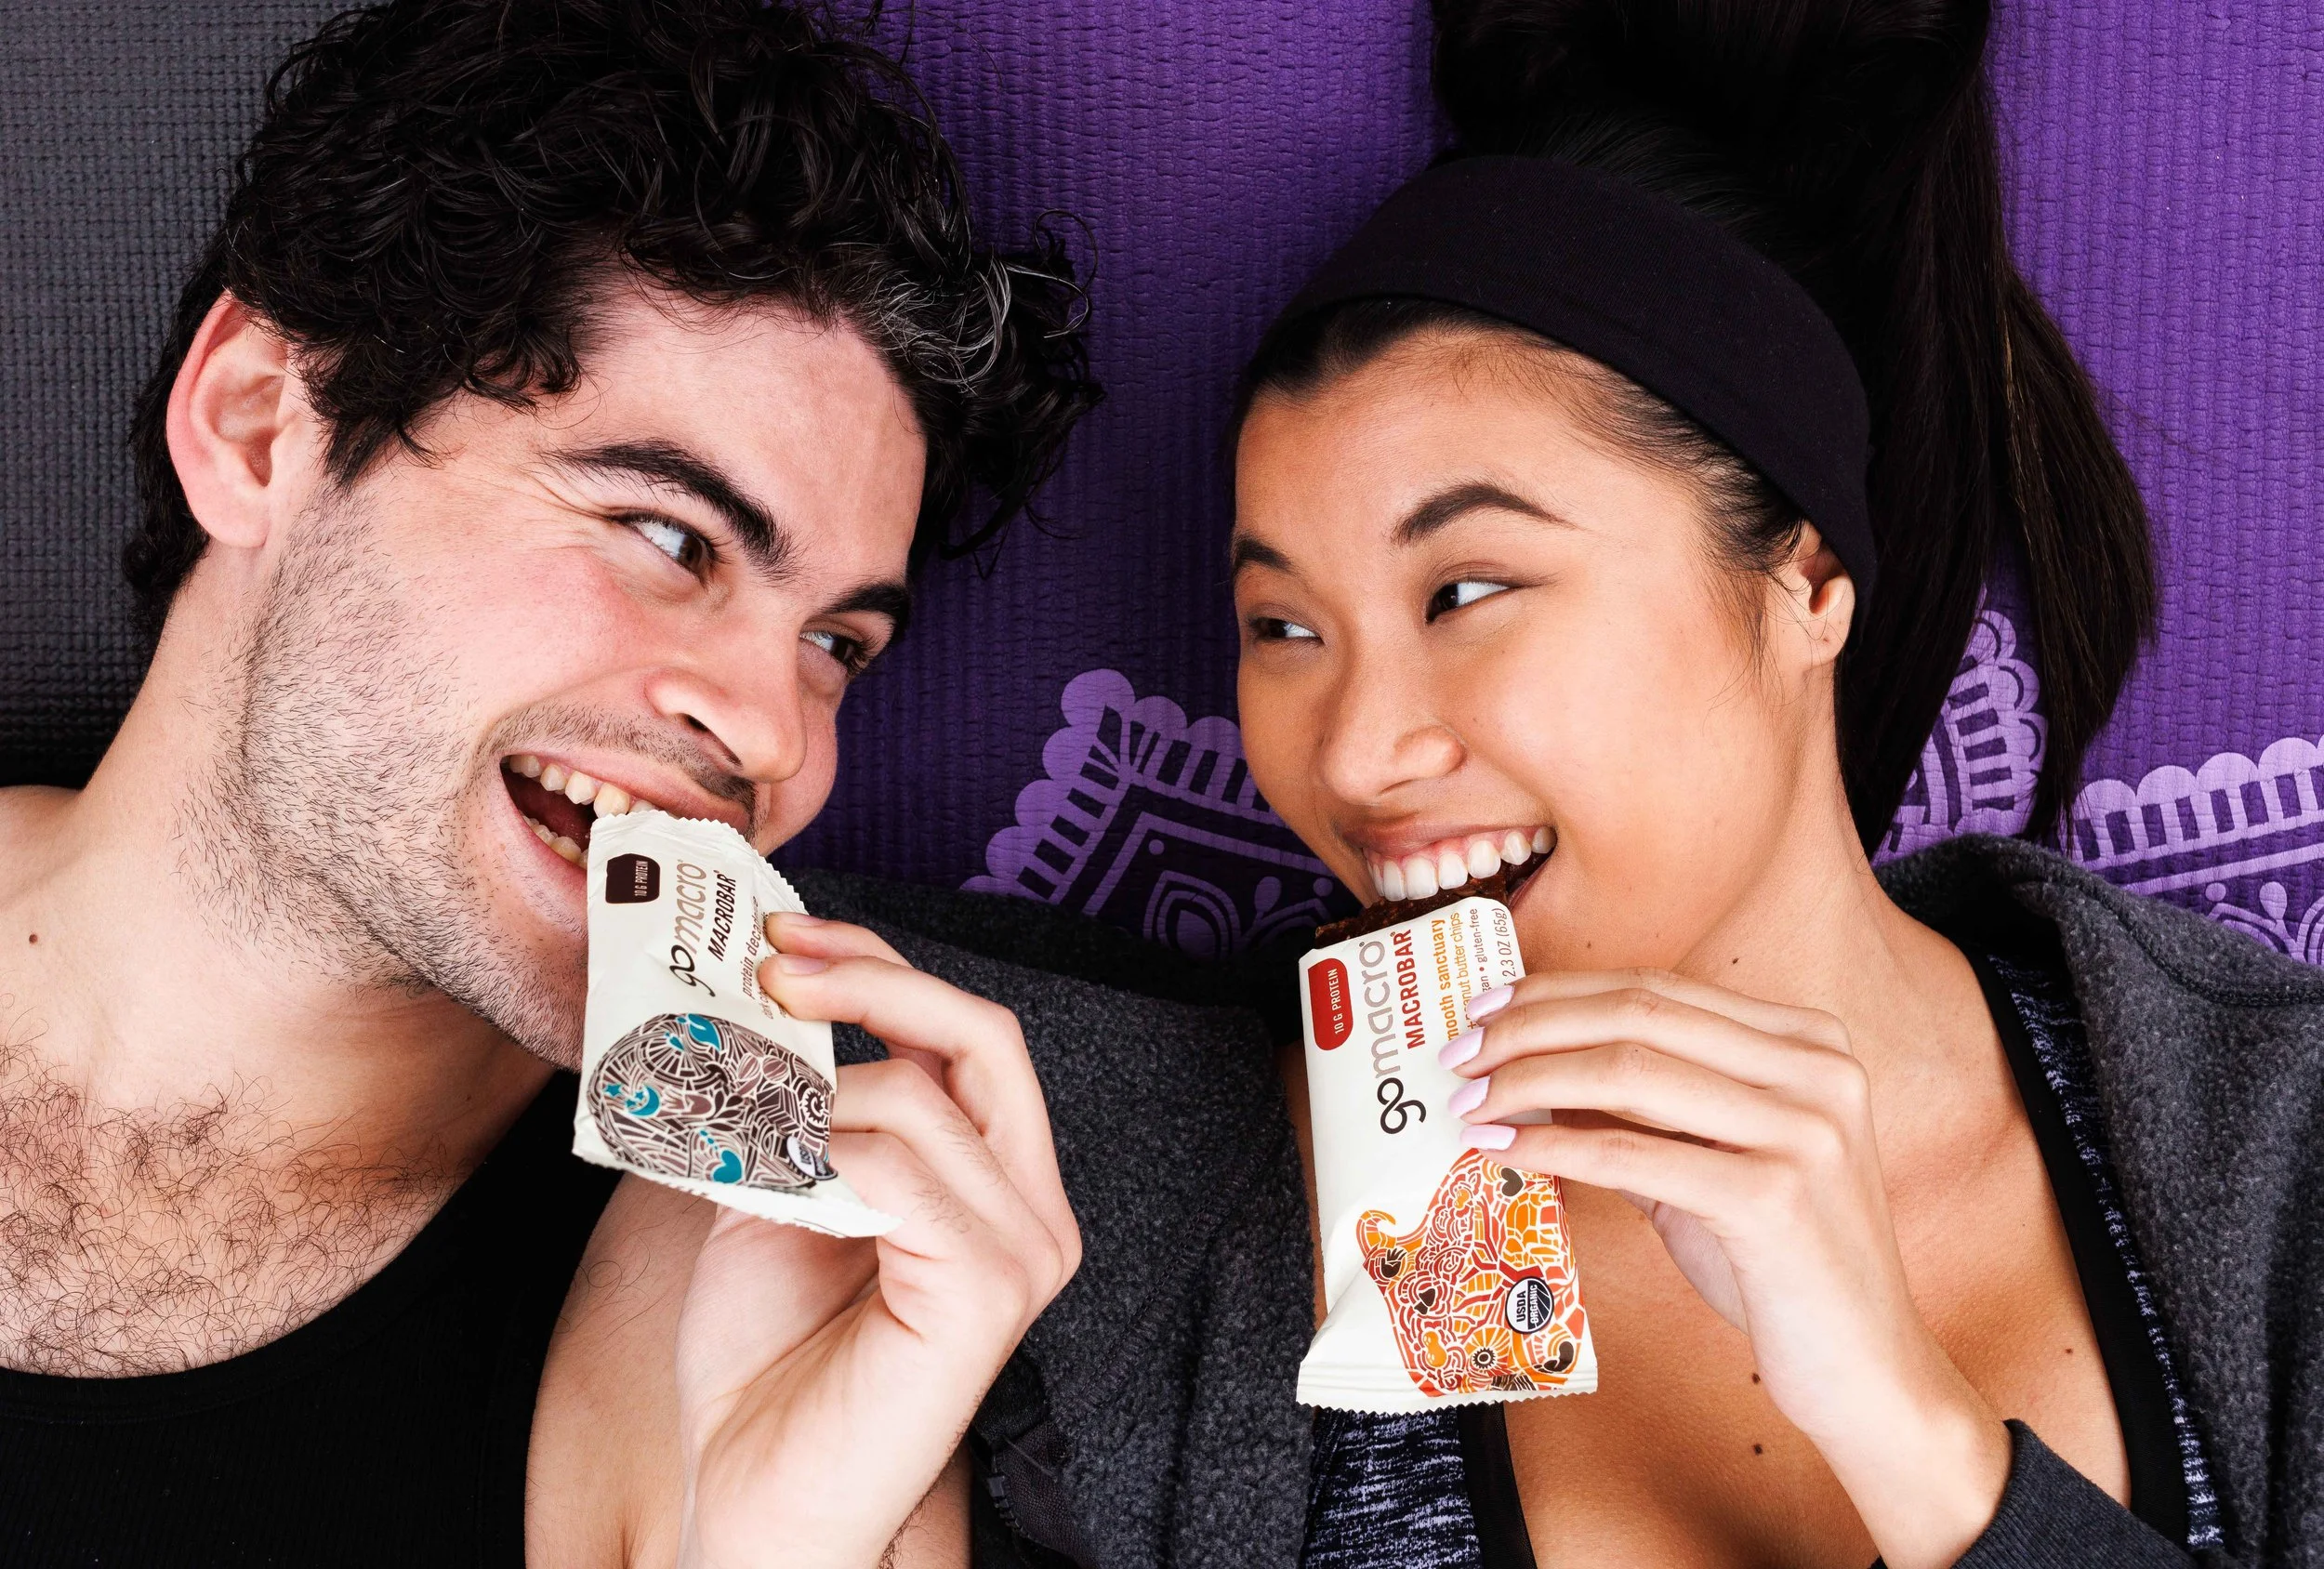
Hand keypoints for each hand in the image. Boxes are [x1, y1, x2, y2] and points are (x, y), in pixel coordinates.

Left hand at [671, 914, 1080, 1568]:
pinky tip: (768, 1190)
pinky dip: (817, 1161)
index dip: (880, 965)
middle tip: (772, 967)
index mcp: (989, 1178)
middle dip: (870, 978)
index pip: (964, 1032)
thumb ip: (788, 1103)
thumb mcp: (770, 1192)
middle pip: (980, 1033)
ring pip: (919, 1096)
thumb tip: (751, 1000)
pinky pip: (900, 1171)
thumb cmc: (766, 1359)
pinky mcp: (993, 1290)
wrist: (753, 1496)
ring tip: (732, 1137)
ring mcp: (1024, 1248)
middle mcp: (1029, 1206)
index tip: (785, 939)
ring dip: (804, 1100)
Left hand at [1444, 968, 2009, 1568]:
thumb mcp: (1709, 1163)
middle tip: (1460, 1053)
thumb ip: (1640, 1111)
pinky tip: (1503, 1153)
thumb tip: (1528, 1067)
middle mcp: (1817, 1070)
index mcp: (1810, 1043)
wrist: (1866, 1372)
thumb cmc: (1779, 1268)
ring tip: (1469, 1103)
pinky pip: (1633, 1153)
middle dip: (1531, 1026)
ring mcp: (1804, 1130)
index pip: (1659, 988)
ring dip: (1528, 1078)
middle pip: (1638, 1013)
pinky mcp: (1775, 1198)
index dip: (1560, 993)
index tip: (1487, 1010)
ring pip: (1629, 1070)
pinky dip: (1555, 1146)